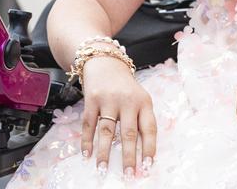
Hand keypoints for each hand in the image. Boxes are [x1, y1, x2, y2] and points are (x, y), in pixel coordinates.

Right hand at [80, 55, 156, 178]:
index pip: (149, 128)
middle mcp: (127, 100)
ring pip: (107, 131)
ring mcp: (108, 100)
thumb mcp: (140, 98)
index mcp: (144, 102)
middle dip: (129, 157)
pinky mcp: (91, 100)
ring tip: (102, 170)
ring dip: (104, 153)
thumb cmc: (126, 87)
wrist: (106, 62)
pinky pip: (89, 124)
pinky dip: (87, 141)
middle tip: (128, 175)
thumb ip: (141, 120)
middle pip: (128, 133)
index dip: (149, 148)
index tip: (147, 166)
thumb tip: (142, 153)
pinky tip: (87, 155)